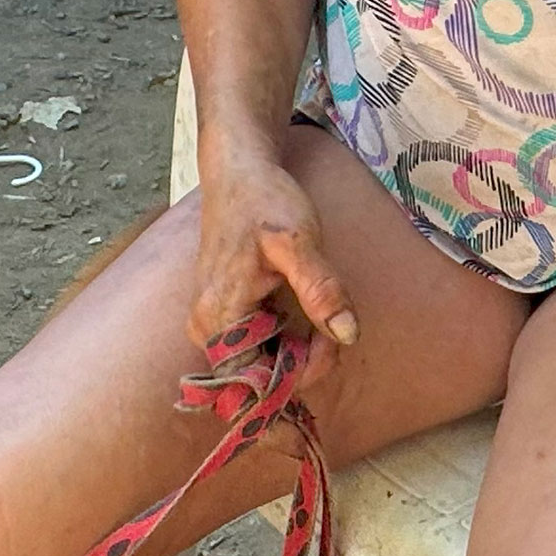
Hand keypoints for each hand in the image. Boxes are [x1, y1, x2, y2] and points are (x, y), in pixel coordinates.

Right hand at [189, 141, 356, 377]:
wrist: (239, 174)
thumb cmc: (264, 201)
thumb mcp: (299, 241)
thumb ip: (321, 289)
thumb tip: (347, 335)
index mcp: (220, 316)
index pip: (255, 382)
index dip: (298, 375)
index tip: (331, 346)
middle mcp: (208, 328)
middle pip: (259, 378)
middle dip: (303, 363)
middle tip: (334, 327)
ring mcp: (214, 323)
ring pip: (261, 364)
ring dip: (298, 353)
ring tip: (323, 315)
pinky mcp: (225, 315)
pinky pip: (257, 347)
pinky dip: (287, 341)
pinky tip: (306, 315)